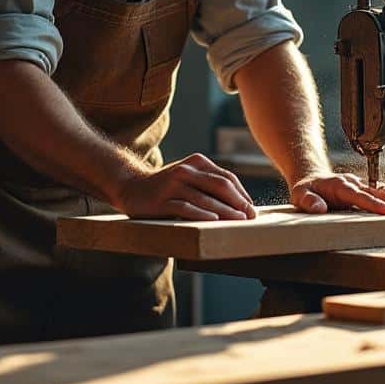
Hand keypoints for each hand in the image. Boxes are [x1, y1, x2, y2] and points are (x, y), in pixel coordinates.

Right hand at [113, 153, 257, 220]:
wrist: (132, 187)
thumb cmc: (168, 187)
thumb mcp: (189, 178)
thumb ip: (210, 184)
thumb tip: (241, 204)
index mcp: (197, 162)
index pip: (227, 178)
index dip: (243, 194)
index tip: (252, 210)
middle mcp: (186, 170)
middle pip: (220, 186)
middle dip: (239, 203)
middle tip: (250, 217)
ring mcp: (173, 184)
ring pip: (205, 198)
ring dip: (225, 211)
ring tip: (239, 221)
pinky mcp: (162, 200)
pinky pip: (186, 207)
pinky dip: (201, 214)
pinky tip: (214, 220)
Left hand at [289, 173, 384, 214]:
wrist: (311, 179)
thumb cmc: (307, 190)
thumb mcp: (300, 195)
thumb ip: (309, 202)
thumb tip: (319, 208)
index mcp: (340, 186)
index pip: (360, 196)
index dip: (376, 204)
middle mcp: (354, 183)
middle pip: (379, 191)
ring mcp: (361, 185)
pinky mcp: (366, 189)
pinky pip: (384, 192)